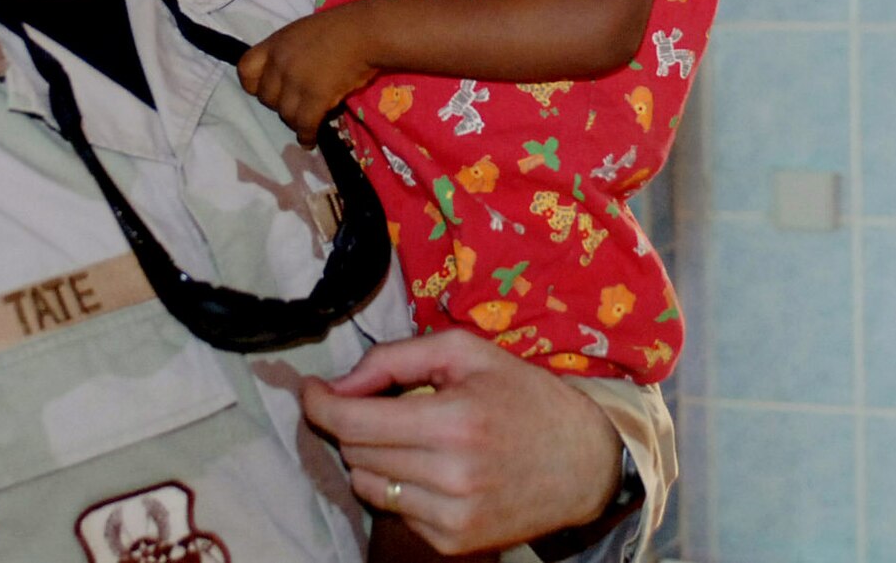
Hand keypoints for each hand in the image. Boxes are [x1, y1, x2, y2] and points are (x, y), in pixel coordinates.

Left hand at [238, 9, 376, 143]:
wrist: (367, 32)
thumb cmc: (342, 28)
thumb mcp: (304, 33)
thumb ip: (289, 53)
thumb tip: (287, 78)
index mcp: (276, 43)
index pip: (245, 69)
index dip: (254, 84)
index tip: (268, 90)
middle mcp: (280, 62)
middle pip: (266, 98)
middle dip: (280, 105)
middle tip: (297, 105)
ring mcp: (297, 80)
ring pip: (284, 114)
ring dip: (295, 121)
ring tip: (306, 123)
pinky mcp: (315, 96)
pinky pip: (303, 124)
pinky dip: (306, 136)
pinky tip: (309, 141)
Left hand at [304, 330, 623, 556]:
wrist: (583, 461)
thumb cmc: (523, 396)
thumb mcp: (467, 353)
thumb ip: (395, 358)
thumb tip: (339, 385)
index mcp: (454, 420)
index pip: (355, 423)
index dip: (321, 405)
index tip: (312, 391)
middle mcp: (452, 475)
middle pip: (356, 453)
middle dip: (353, 425)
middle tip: (379, 406)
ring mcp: (453, 516)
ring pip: (367, 486)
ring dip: (373, 458)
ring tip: (411, 438)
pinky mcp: (455, 542)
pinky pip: (395, 511)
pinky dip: (401, 487)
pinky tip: (433, 469)